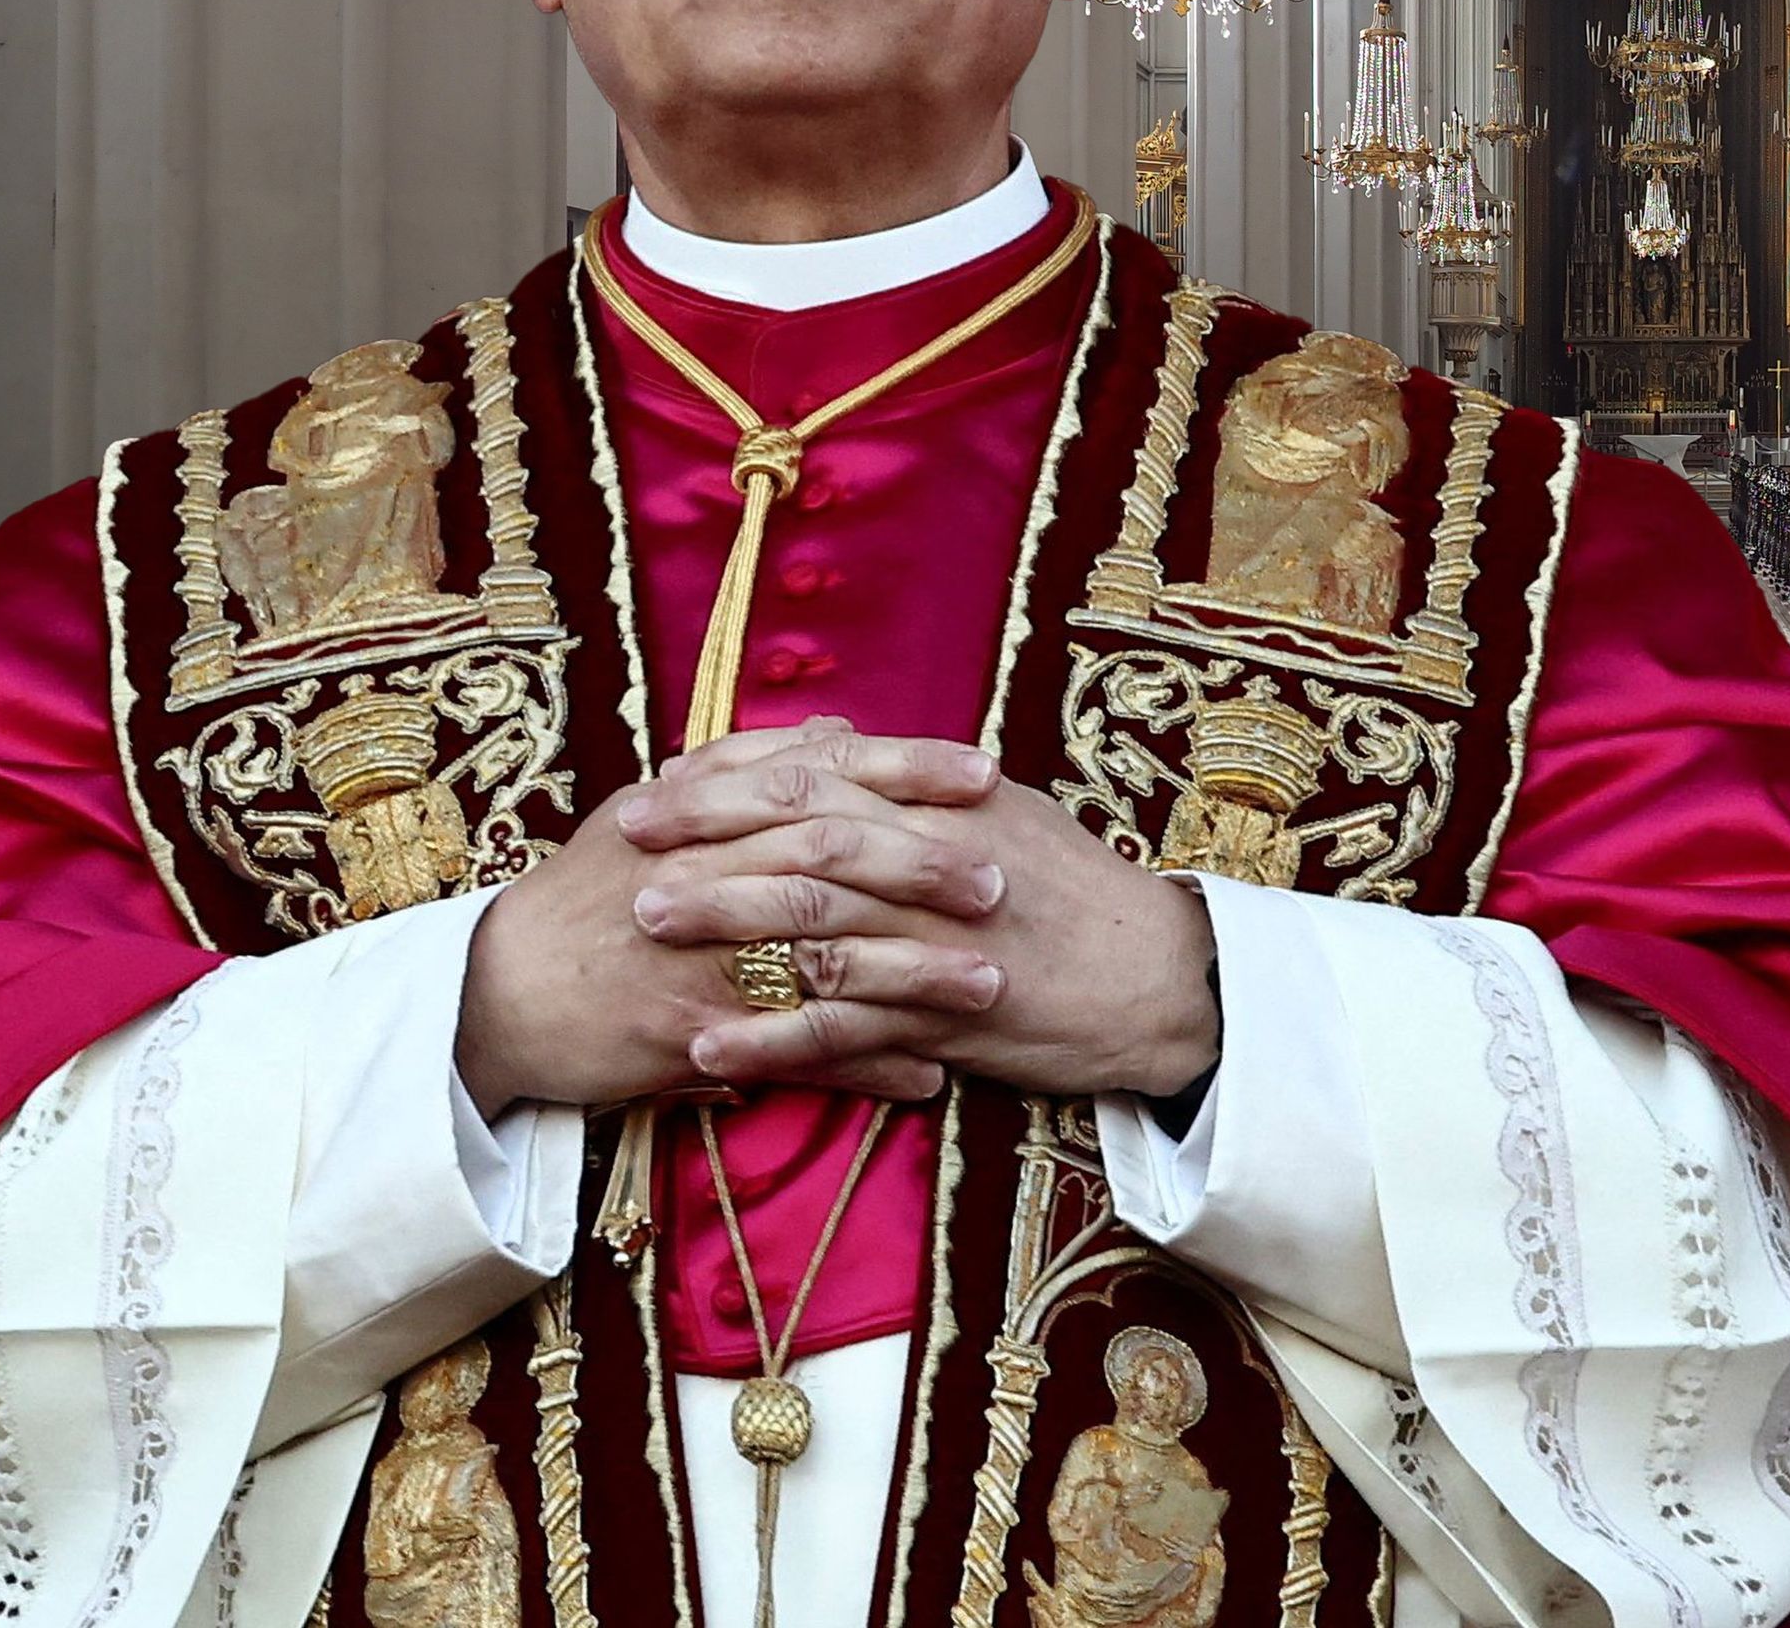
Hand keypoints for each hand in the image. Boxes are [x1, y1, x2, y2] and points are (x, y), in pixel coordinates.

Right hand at [453, 721, 1010, 1112]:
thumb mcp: (655, 809)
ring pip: (824, 961)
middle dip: (925, 871)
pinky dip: (863, 1067)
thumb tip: (841, 729)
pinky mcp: (690, 1036)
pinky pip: (793, 1054)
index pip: (819, 772)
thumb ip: (751, 765)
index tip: (986, 773)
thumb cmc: (587, 894)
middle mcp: (704, 874)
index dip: (907, 769)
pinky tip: (927, 1076)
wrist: (496, 993)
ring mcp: (698, 958)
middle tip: (1003, 883)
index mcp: (702, 810)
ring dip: (915, 978)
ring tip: (991, 988)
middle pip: (830, 860)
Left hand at [618, 723, 1220, 1101]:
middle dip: (709, 835)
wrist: (1159, 980)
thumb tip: (830, 745)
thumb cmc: (1078, 894)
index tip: (664, 782)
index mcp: (951, 804)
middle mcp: (942, 859)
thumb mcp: (1003, 816)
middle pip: (807, 834)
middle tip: (630, 840)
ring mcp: (942, 939)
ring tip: (647, 922)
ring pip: (816, 921)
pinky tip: (706, 1045)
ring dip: (724, 923)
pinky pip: (844, 1026)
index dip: (738, 776)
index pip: (827, 773)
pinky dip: (770, 1036)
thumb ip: (911, 785)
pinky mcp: (947, 1017)